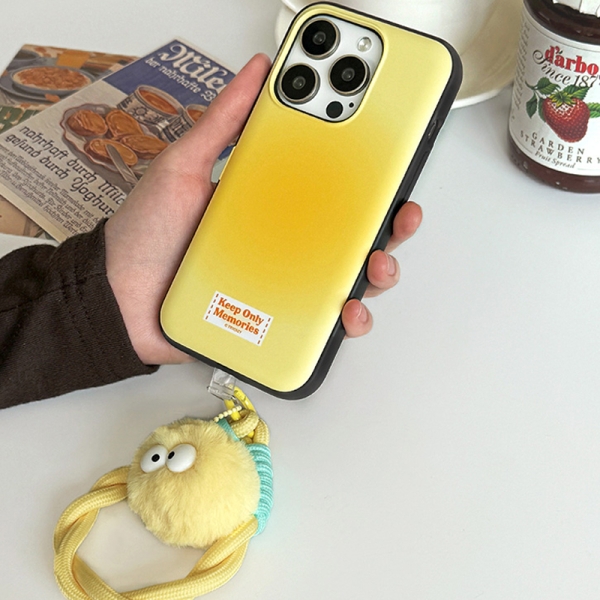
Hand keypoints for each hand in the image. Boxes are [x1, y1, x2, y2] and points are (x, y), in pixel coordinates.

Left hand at [105, 54, 421, 364]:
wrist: (119, 301)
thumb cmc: (149, 236)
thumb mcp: (184, 167)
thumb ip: (222, 123)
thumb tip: (256, 73)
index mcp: (270, 205)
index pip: (329, 188)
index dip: (366, 177)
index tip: (388, 163)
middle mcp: (284, 244)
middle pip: (351, 235)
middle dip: (389, 225)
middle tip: (398, 215)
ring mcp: (284, 283)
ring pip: (349, 279)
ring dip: (378, 273)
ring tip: (374, 266)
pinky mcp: (277, 319)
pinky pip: (324, 322)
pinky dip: (346, 319)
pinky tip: (345, 309)